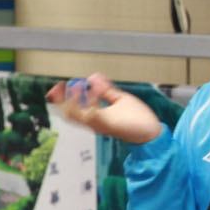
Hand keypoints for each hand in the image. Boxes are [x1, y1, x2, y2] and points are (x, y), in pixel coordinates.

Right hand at [45, 73, 162, 144]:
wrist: (152, 132)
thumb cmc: (138, 119)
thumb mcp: (120, 99)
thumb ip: (106, 90)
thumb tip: (93, 77)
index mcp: (95, 116)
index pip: (72, 108)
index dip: (61, 98)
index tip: (57, 87)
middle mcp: (95, 122)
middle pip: (70, 114)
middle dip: (62, 100)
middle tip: (59, 87)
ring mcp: (102, 125)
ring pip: (79, 115)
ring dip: (75, 100)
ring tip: (76, 86)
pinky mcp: (111, 125)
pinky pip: (95, 115)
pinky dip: (92, 102)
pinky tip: (93, 91)